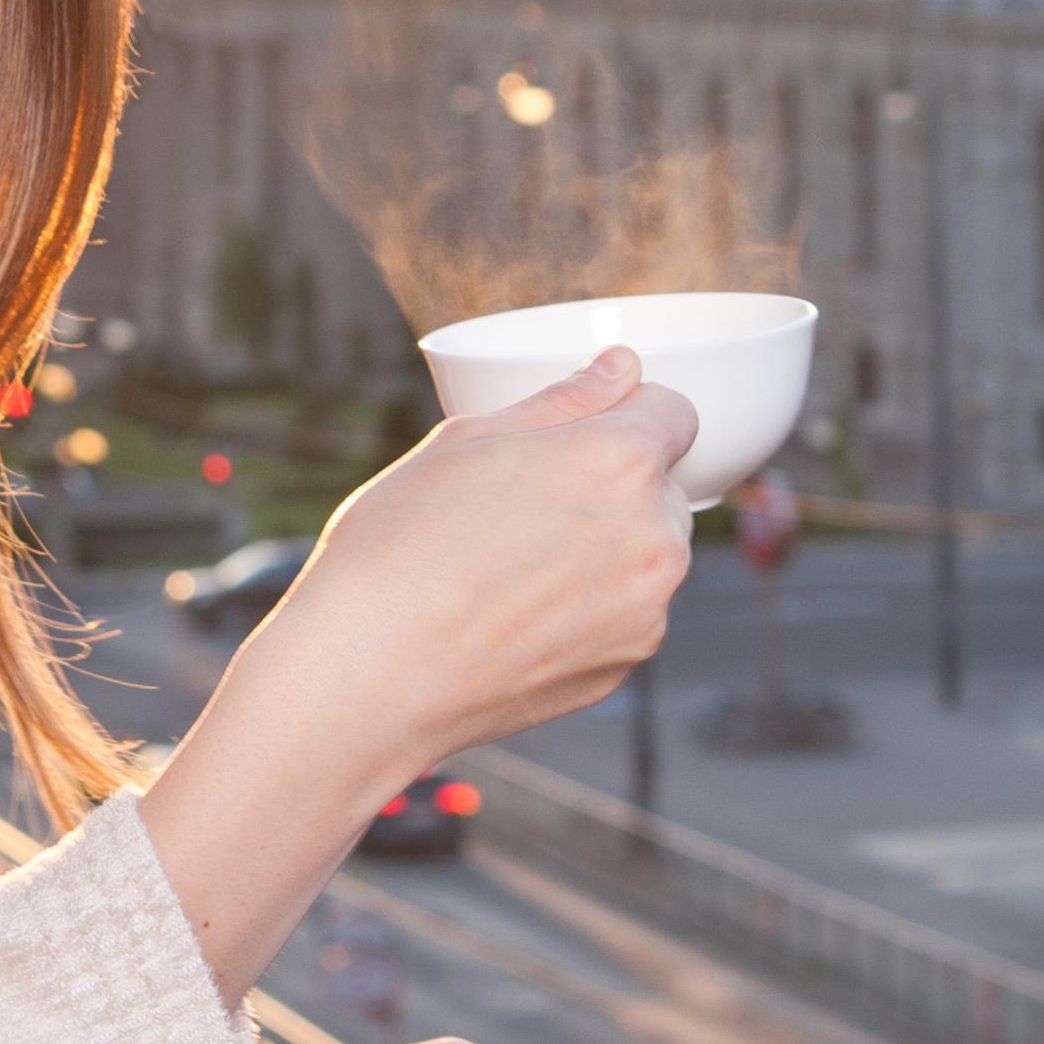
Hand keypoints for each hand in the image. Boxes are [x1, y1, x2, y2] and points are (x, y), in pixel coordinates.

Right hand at [241, 347, 697, 790]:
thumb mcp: (467, 441)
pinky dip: (590, 610)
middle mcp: (654, 538)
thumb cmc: (400, 546)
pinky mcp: (624, 667)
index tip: (579, 438)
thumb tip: (621, 367)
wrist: (368, 676)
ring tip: (512, 568)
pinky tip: (515, 617)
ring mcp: (646, 612)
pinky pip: (626, 617)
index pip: (675, 413)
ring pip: (648, 557)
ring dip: (607, 551)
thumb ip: (563, 401)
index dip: (629, 415)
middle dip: (617, 488)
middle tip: (527, 506)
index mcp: (620, 463)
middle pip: (664, 490)